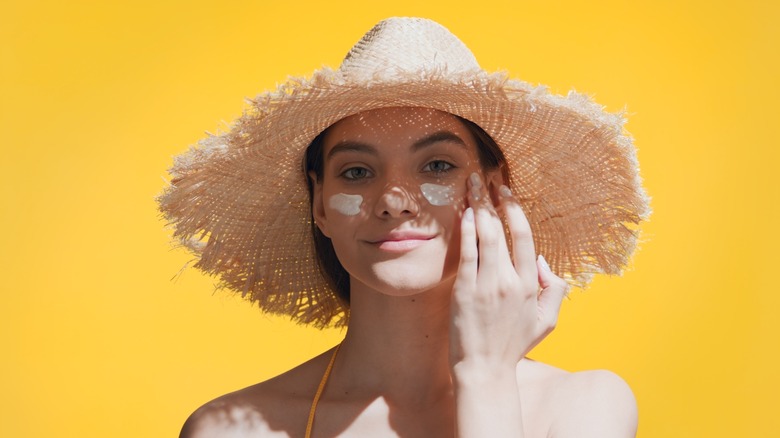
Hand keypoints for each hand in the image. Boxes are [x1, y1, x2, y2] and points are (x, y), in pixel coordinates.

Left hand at [449, 172, 569, 373]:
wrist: (484, 368)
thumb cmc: (513, 345)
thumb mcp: (547, 321)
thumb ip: (554, 289)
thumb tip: (542, 262)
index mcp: (530, 285)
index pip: (525, 237)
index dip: (515, 210)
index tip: (506, 192)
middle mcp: (510, 281)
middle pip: (503, 230)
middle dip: (494, 200)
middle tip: (486, 178)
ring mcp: (486, 285)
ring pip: (485, 236)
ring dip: (477, 206)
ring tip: (471, 185)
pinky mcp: (464, 291)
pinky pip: (466, 253)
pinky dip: (465, 230)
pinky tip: (462, 213)